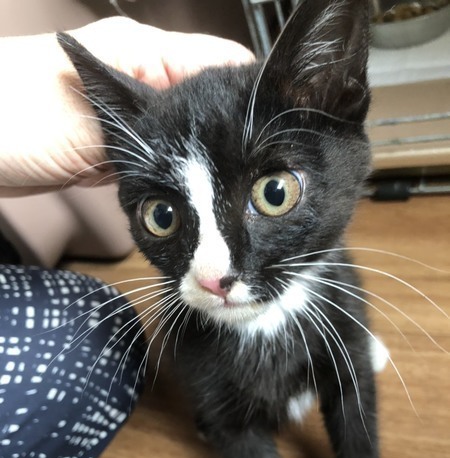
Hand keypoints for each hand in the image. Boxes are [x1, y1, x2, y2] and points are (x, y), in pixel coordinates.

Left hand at [0, 17, 253, 192]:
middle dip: (238, 139)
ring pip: (186, 136)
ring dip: (209, 163)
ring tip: (239, 194)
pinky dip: (176, 178)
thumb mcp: (82, 123)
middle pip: (210, 105)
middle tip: (264, 180)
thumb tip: (198, 130)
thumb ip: (145, 129)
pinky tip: (191, 199)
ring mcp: (130, 117)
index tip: (278, 139)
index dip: (255, 101)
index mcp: (142, 55)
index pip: (221, 66)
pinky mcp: (115, 147)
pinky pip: (161, 160)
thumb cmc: (7, 119)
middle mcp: (142, 80)